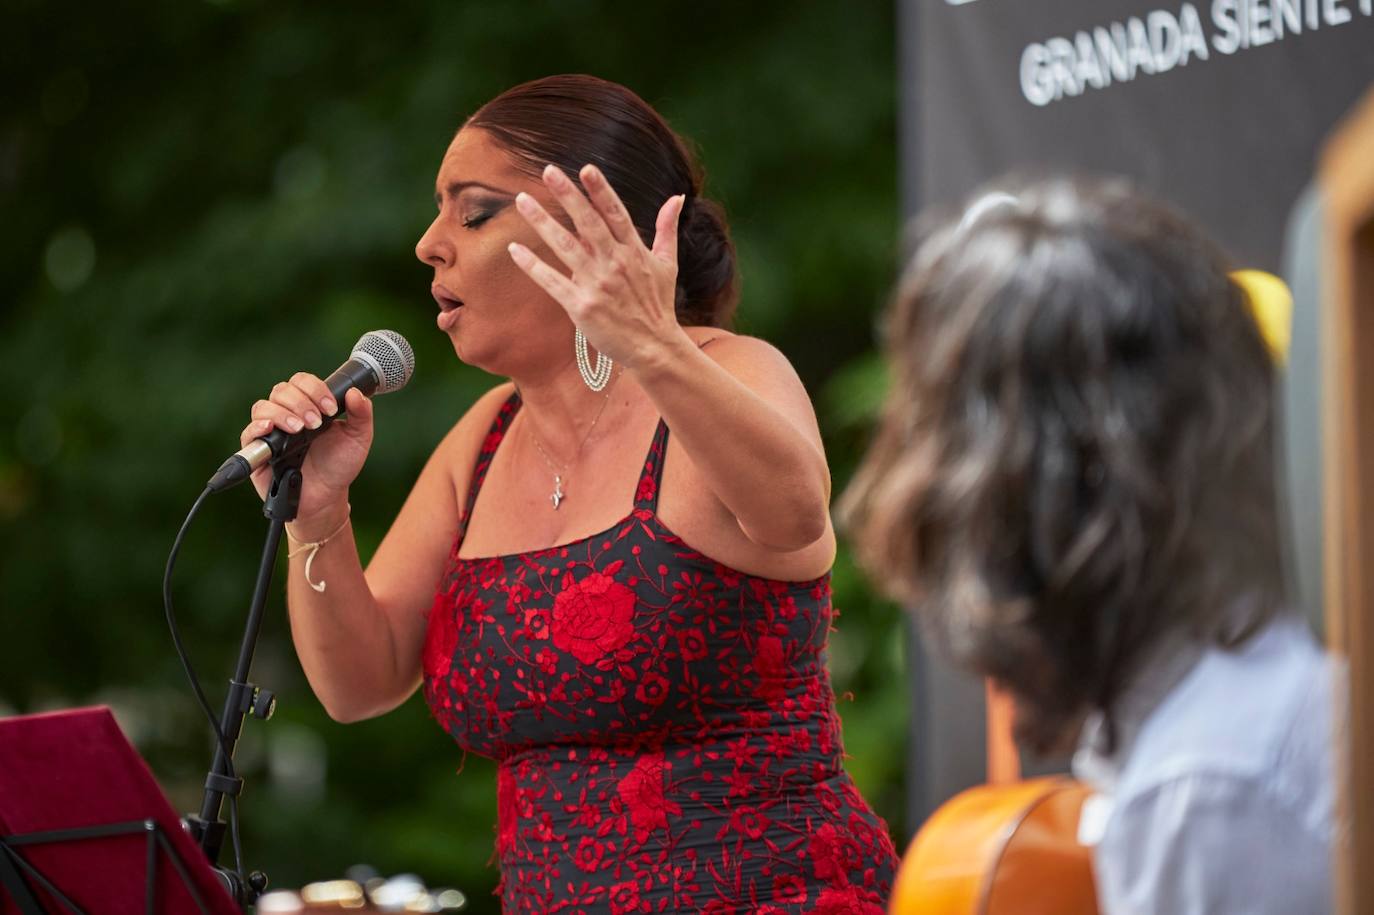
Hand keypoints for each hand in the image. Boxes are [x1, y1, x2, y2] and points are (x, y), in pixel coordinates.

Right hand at [239, 374, 373, 533]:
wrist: (327, 496)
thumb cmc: (340, 465)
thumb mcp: (358, 438)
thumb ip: (361, 414)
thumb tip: (355, 392)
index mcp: (310, 405)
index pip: (303, 382)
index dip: (315, 389)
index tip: (331, 408)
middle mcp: (287, 413)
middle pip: (282, 390)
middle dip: (301, 403)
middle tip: (316, 423)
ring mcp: (271, 431)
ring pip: (263, 406)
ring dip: (282, 414)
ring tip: (300, 430)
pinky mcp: (258, 450)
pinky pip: (248, 432)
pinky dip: (257, 427)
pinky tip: (270, 428)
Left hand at [507, 163, 688, 369]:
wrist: (654, 347)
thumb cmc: (658, 305)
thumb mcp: (667, 264)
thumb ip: (667, 228)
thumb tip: (678, 198)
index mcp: (634, 252)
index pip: (616, 214)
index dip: (601, 190)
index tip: (586, 168)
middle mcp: (615, 264)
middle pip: (588, 223)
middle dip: (568, 196)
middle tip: (548, 171)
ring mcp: (597, 285)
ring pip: (565, 246)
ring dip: (542, 222)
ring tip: (522, 201)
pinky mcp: (581, 306)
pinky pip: (552, 282)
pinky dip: (533, 266)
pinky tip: (514, 249)